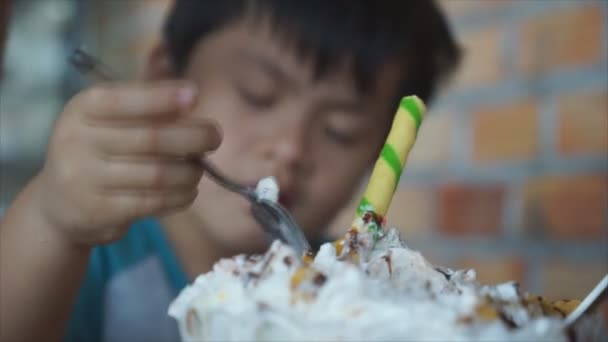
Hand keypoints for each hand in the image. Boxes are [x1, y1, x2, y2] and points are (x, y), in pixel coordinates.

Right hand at [31, 81, 220, 245]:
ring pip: (157, 175)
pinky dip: (180, 196)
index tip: (195, 96)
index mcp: (82, 109)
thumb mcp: (109, 120)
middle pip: (151, 138)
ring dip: (189, 172)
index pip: (124, 100)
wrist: (59, 204)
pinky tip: (189, 191)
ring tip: (198, 169)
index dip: (161, 98)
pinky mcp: (98, 211)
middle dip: (193, 137)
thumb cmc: (99, 151)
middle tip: (214, 138)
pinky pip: (153, 202)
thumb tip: (190, 100)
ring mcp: (84, 179)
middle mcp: (77, 141)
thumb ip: (144, 108)